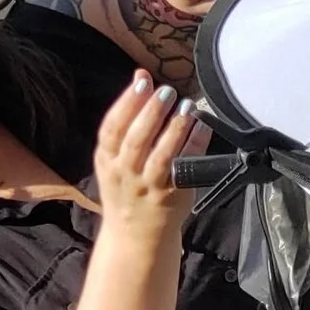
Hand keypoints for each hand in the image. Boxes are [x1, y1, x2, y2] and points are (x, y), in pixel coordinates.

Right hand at [90, 72, 210, 242]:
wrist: (134, 234)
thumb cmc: (126, 186)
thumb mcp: (114, 155)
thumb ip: (127, 116)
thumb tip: (140, 75)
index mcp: (107, 160)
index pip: (112, 129)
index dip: (126, 103)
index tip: (141, 81)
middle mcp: (126, 173)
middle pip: (136, 141)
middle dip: (151, 113)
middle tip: (166, 91)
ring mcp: (149, 186)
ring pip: (161, 157)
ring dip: (174, 129)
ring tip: (185, 106)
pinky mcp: (172, 196)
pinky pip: (185, 168)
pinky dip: (194, 145)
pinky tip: (202, 125)